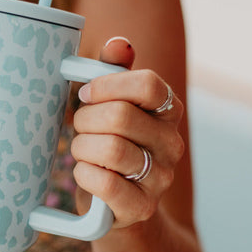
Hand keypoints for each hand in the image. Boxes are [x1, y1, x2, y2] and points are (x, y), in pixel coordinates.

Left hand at [72, 36, 184, 229]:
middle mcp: (172, 143)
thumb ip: (114, 72)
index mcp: (168, 111)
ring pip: (111, 150)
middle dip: (86, 120)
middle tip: (79, 128)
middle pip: (121, 116)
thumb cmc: (107, 144)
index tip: (86, 94)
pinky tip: (86, 174)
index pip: (148, 84)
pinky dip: (84, 175)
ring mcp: (161, 178)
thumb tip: (120, 44)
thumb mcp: (110, 105)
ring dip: (82, 148)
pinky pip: (106, 184)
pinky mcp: (141, 207)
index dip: (108, 85)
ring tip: (82, 152)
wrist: (114, 205)